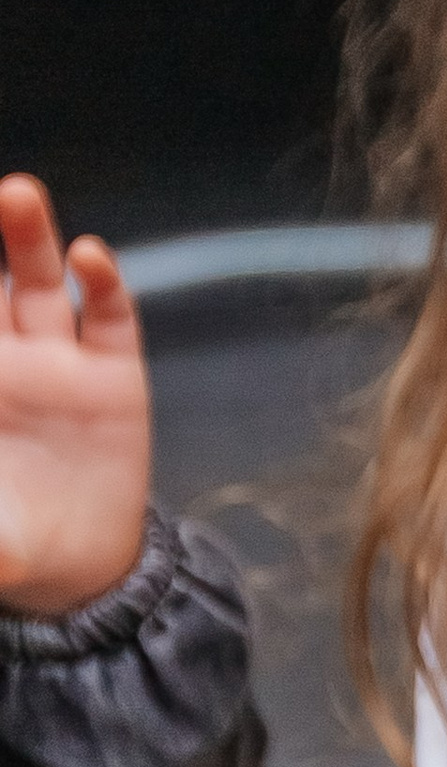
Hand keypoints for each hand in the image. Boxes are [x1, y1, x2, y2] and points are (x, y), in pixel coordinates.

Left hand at [0, 175, 149, 617]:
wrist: (79, 571)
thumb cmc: (10, 540)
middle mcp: (8, 361)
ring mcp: (61, 364)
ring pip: (42, 284)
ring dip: (31, 239)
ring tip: (18, 194)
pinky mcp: (115, 378)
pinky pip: (110, 320)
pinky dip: (105, 284)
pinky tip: (90, 256)